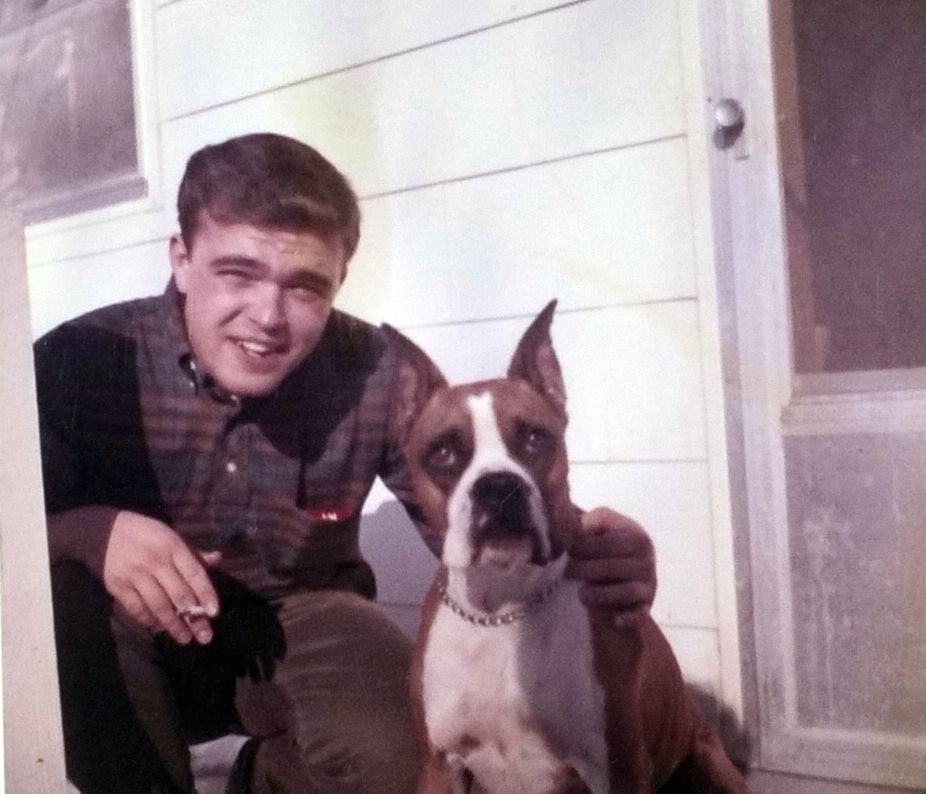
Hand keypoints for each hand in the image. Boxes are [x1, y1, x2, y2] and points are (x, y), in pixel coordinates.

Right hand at [103, 510, 220, 644]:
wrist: (101, 530)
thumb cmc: (144, 533)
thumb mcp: (170, 536)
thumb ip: (192, 552)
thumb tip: (218, 559)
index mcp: (173, 546)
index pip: (194, 574)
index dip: (206, 594)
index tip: (214, 613)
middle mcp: (156, 561)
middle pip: (179, 594)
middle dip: (194, 618)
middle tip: (205, 637)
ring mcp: (135, 575)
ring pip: (159, 605)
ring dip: (173, 625)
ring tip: (185, 639)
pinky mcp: (117, 586)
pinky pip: (136, 608)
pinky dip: (148, 620)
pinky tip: (158, 629)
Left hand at [565, 507, 655, 629]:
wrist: (629, 570)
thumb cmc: (609, 543)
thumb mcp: (603, 524)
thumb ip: (590, 521)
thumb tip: (572, 525)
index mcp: (636, 536)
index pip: (605, 543)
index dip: (581, 547)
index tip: (565, 550)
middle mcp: (646, 560)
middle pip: (612, 567)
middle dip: (585, 570)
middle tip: (566, 572)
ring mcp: (648, 584)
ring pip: (626, 591)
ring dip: (601, 594)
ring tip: (582, 594)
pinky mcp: (646, 606)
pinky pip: (640, 614)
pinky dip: (629, 619)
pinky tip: (615, 621)